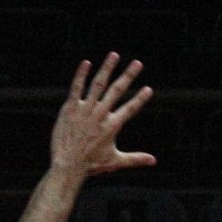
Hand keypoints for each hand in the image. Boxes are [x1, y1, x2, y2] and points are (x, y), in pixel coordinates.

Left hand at [50, 52, 156, 177]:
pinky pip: (76, 88)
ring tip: (114, 55)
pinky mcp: (70, 109)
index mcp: (112, 126)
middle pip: (117, 91)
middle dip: (128, 76)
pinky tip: (86, 63)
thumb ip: (135, 158)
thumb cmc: (91, 165)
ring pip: (98, 85)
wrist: (67, 166)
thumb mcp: (115, 161)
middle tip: (138, 63)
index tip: (148, 89)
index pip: (130, 108)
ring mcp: (85, 110)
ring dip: (107, 69)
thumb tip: (154, 161)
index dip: (140, 99)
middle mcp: (100, 115)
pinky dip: (81, 75)